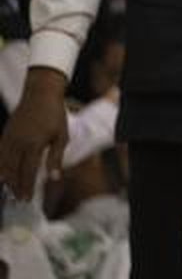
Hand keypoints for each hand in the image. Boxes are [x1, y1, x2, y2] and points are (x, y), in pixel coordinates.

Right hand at [0, 67, 69, 199]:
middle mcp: (18, 143)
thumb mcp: (62, 136)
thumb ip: (55, 158)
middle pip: (13, 171)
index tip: (26, 199)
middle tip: (18, 200)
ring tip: (10, 191)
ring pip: (3, 164)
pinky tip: (2, 175)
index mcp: (34, 144)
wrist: (40, 94)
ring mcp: (8, 139)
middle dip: (15, 186)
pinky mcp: (4, 134)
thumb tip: (54, 178)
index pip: (28, 172)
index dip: (26, 187)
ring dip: (6, 179)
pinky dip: (0, 166)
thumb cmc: (55, 115)